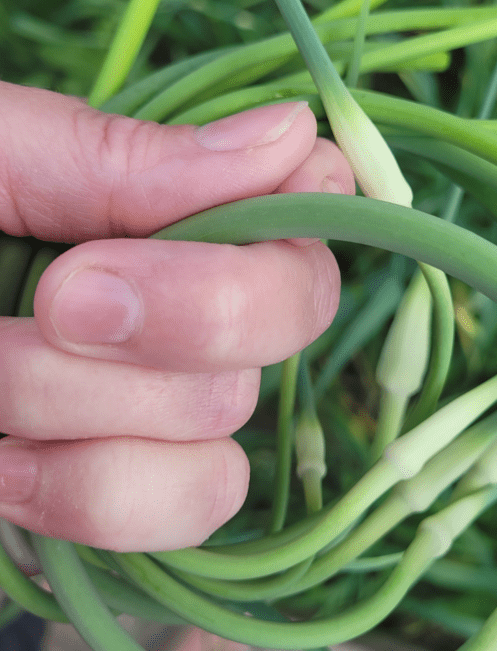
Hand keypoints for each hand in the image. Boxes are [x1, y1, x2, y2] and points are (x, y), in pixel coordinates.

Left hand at [0, 82, 354, 551]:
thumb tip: (295, 137)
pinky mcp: (113, 488)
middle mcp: (184, 298)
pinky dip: (81, 493)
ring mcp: (154, 401)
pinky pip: (175, 512)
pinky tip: (1, 465)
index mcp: (156, 200)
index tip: (153, 231)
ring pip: (224, 433)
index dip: (278, 222)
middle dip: (177, 315)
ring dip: (87, 411)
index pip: (311, 199)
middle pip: (288, 318)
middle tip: (51, 298)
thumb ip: (120, 158)